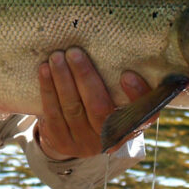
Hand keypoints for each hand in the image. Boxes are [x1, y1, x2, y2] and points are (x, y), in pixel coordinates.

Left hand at [36, 47, 151, 158]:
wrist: (75, 135)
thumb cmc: (102, 104)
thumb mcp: (118, 98)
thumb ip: (120, 82)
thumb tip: (113, 45)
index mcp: (134, 124)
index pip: (144, 114)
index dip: (136, 95)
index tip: (127, 74)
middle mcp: (113, 138)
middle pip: (99, 107)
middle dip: (85, 77)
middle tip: (74, 52)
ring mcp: (86, 143)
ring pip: (73, 108)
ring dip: (62, 80)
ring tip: (56, 57)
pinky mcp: (62, 142)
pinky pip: (53, 114)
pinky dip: (48, 90)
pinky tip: (44, 71)